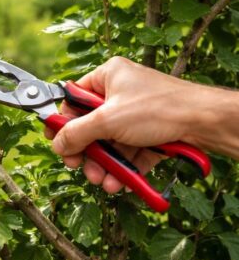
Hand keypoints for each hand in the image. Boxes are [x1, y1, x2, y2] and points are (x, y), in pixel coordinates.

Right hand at [45, 56, 211, 192]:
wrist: (206, 122)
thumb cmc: (159, 108)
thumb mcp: (108, 121)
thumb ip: (76, 133)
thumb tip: (57, 144)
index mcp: (108, 77)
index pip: (74, 98)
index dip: (63, 121)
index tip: (55, 141)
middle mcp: (121, 93)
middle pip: (92, 126)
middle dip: (87, 152)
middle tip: (79, 167)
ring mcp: (138, 115)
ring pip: (111, 144)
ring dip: (105, 166)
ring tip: (103, 182)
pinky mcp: (152, 133)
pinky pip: (130, 152)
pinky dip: (124, 168)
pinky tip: (120, 183)